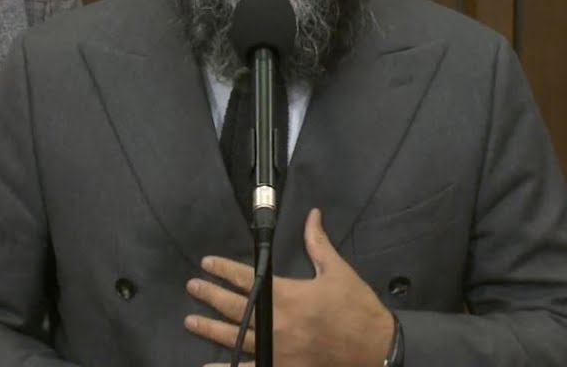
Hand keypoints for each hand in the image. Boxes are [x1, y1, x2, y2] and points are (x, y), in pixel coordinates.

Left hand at [184, 208, 393, 366]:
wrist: (375, 349)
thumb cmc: (356, 308)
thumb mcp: (337, 271)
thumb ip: (318, 244)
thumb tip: (312, 215)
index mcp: (287, 296)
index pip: (246, 278)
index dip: (224, 269)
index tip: (207, 263)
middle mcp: (275, 323)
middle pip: (234, 308)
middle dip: (211, 295)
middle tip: (194, 286)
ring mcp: (276, 351)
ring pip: (235, 338)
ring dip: (211, 328)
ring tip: (191, 320)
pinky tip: (209, 366)